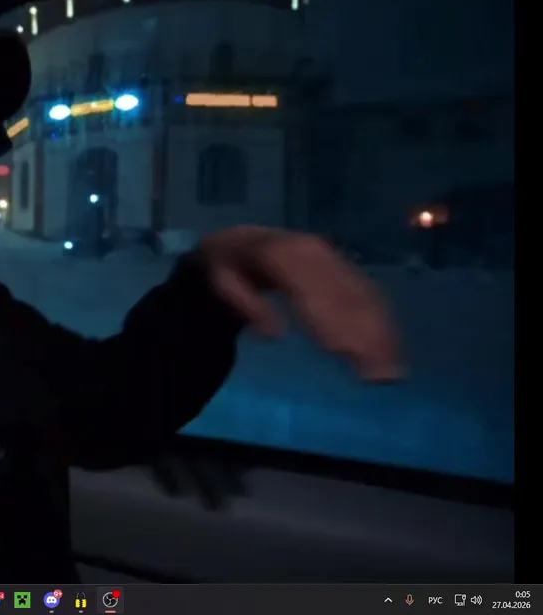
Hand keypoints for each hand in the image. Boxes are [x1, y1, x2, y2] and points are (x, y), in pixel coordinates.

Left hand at [199, 226, 400, 381]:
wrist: (247, 240)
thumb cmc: (232, 267)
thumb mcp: (222, 281)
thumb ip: (246, 305)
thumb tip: (275, 334)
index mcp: (283, 254)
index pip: (309, 291)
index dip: (328, 320)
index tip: (342, 352)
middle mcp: (316, 253)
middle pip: (344, 296)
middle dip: (364, 335)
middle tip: (379, 375)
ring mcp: (334, 259)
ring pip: (363, 297)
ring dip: (381, 334)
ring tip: (392, 372)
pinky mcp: (346, 268)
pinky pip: (369, 295)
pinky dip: (383, 323)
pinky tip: (393, 351)